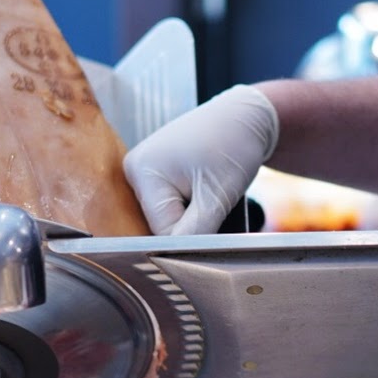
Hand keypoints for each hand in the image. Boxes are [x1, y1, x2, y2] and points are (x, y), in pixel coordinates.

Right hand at [124, 84, 278, 234]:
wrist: (244, 116)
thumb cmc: (233, 145)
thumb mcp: (216, 195)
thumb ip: (196, 232)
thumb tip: (178, 261)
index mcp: (141, 172)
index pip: (161, 229)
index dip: (192, 234)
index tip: (216, 222)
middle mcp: (134, 169)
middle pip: (161, 223)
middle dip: (191, 223)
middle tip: (216, 201)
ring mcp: (143, 169)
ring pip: (166, 215)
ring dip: (191, 214)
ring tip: (211, 190)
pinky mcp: (155, 172)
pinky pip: (169, 202)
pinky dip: (189, 204)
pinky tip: (203, 189)